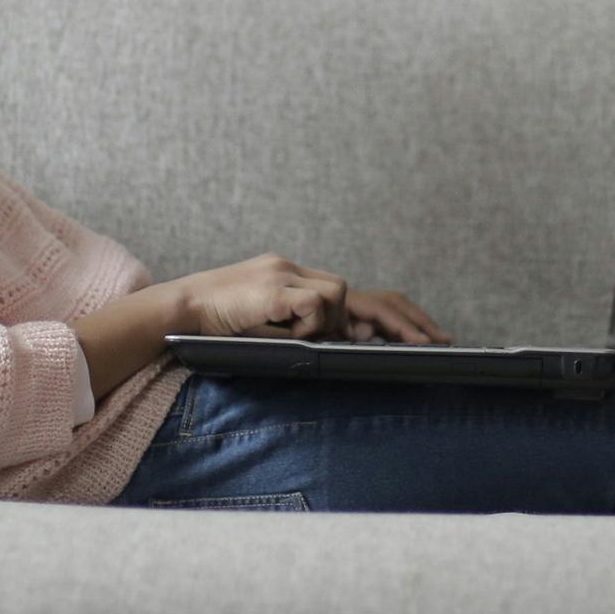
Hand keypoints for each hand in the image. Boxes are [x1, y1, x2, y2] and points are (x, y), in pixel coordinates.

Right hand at [171, 253, 452, 344]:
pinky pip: (311, 305)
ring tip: (305, 337)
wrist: (178, 308)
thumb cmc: (216, 325)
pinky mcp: (273, 288)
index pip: (354, 293)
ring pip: (337, 295)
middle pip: (362, 291)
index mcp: (295, 279)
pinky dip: (308, 324)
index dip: (391, 316)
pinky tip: (290, 332)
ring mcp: (284, 275)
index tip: (420, 337)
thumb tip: (347, 336)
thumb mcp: (267, 326)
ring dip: (331, 325)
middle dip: (405, 320)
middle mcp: (294, 270)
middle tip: (436, 343)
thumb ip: (302, 327)